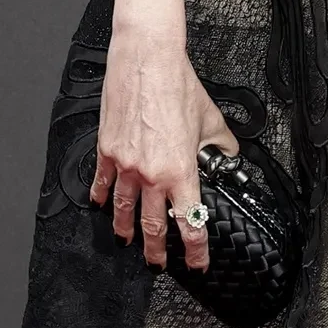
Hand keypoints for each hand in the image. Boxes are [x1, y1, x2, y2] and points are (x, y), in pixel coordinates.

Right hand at [90, 31, 237, 271]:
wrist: (147, 63)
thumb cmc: (177, 87)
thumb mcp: (210, 120)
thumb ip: (220, 145)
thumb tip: (227, 155)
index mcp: (180, 171)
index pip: (190, 221)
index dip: (194, 249)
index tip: (196, 263)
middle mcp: (151, 174)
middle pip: (152, 226)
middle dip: (155, 251)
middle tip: (156, 264)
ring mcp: (125, 165)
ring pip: (122, 210)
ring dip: (126, 230)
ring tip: (127, 241)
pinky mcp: (106, 151)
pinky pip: (101, 183)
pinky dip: (100, 198)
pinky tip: (100, 205)